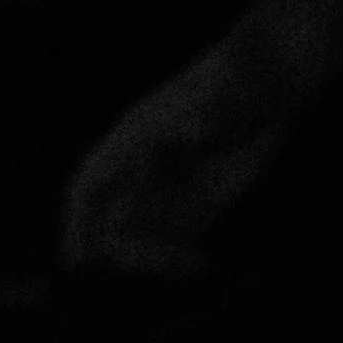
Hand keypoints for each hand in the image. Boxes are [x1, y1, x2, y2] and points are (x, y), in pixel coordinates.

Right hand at [60, 34, 289, 279]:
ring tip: (197, 263)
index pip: (92, 185)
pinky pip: (175, 235)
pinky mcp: (200, 196)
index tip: (76, 260)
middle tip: (169, 263)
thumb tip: (197, 130)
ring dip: (158, 257)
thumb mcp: (228, 92)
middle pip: (116, 219)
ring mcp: (170, 182)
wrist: (267, 79)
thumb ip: (211, 111)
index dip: (79, 221)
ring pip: (144, 233)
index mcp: (137, 139)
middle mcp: (146, 166)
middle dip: (131, 249)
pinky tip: (204, 263)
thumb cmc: (241, 78)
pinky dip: (180, 256)